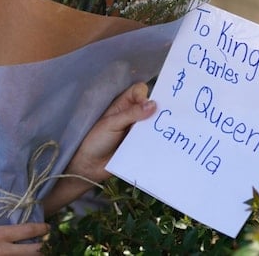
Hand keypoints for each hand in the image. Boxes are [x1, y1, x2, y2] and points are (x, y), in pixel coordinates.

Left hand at [43, 82, 155, 213]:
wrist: (89, 166)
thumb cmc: (95, 140)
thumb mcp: (112, 124)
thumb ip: (132, 114)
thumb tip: (153, 104)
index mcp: (122, 105)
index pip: (138, 91)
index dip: (144, 95)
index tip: (148, 106)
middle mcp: (131, 116)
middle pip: (150, 107)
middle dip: (158, 111)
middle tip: (167, 118)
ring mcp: (136, 131)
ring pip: (153, 124)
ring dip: (159, 127)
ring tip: (170, 132)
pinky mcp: (140, 145)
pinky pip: (152, 140)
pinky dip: (158, 141)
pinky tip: (166, 144)